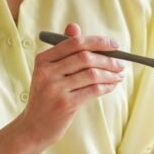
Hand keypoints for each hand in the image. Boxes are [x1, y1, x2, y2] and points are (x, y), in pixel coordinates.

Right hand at [16, 23, 123, 147]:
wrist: (33, 127)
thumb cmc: (46, 97)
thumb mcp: (48, 72)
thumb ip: (63, 51)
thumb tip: (74, 26)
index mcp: (43, 60)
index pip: (74, 43)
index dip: (98, 42)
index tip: (114, 45)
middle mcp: (47, 72)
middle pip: (85, 57)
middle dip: (108, 59)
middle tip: (121, 63)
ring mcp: (55, 89)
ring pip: (92, 74)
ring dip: (111, 74)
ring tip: (119, 75)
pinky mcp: (65, 105)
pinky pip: (93, 90)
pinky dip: (107, 87)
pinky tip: (112, 86)